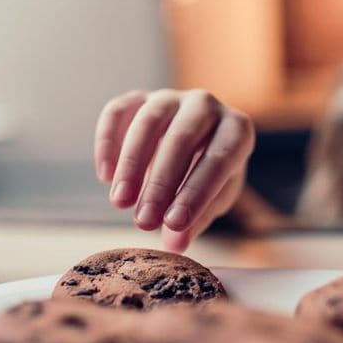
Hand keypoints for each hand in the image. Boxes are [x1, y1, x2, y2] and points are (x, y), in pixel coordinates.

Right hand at [94, 89, 254, 251]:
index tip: (174, 225)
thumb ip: (197, 220)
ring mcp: (171, 98)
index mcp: (236, 130)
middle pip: (182, 137)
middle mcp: (206, 105)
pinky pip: (118, 111)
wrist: (198, 145)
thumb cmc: (211, 177)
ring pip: (148, 121)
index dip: (196, 192)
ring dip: (131, 164)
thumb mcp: (214, 200)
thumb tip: (174, 245)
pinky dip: (108, 141)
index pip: (219, 158)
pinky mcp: (140, 97)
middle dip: (161, 183)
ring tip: (120, 203)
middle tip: (143, 222)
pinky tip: (105, 176)